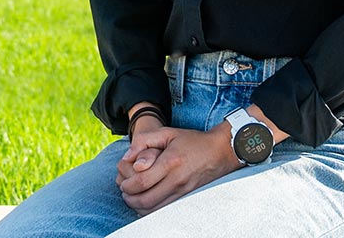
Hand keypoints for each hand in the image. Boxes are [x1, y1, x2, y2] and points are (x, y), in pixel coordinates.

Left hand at [114, 121, 237, 214]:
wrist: (220, 152)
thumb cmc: (192, 141)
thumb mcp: (168, 133)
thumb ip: (144, 140)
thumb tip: (127, 157)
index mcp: (170, 162)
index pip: (142, 181)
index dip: (127, 186)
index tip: (123, 183)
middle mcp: (177, 179)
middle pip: (145, 199)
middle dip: (130, 199)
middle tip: (124, 193)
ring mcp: (183, 191)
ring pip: (154, 209)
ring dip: (139, 207)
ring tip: (133, 198)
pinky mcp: (187, 198)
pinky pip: (165, 210)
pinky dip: (151, 210)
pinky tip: (146, 203)